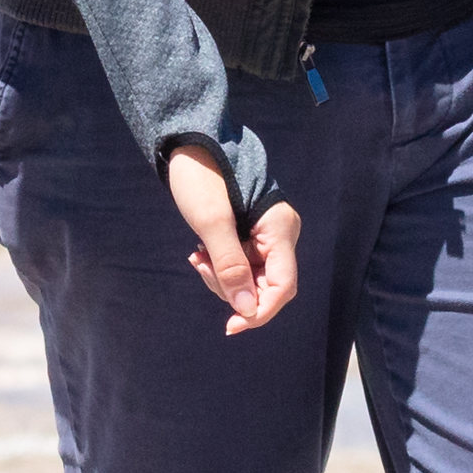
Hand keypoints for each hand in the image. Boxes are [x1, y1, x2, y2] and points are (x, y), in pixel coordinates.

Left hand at [166, 146, 300, 332]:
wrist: (189, 146)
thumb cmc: (201, 177)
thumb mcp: (211, 223)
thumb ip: (230, 266)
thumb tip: (246, 309)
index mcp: (280, 230)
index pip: (283, 286)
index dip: (260, 311)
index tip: (232, 325)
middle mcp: (279, 235)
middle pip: (265, 285)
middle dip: (231, 288)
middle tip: (201, 267)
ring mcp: (264, 236)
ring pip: (248, 279)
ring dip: (220, 277)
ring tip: (196, 257)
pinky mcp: (248, 236)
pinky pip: (238, 265)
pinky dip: (217, 267)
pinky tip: (199, 254)